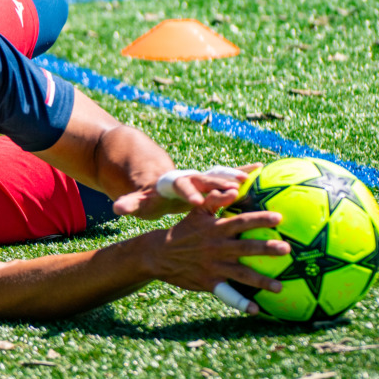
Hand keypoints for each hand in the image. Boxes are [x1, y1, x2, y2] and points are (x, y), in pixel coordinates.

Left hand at [112, 163, 262, 219]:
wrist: (158, 179)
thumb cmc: (150, 195)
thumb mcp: (139, 201)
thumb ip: (130, 204)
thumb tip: (115, 208)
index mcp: (173, 185)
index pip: (181, 188)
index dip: (189, 194)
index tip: (197, 201)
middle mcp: (191, 178)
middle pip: (205, 179)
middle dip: (218, 184)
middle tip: (234, 189)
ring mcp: (203, 177)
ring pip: (220, 175)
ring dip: (235, 176)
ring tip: (253, 179)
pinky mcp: (213, 179)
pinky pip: (230, 174)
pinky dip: (244, 171)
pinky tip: (263, 169)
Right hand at [148, 208, 288, 313]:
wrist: (160, 254)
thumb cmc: (185, 230)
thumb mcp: (196, 212)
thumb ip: (215, 199)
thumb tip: (235, 189)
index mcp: (216, 228)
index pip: (241, 221)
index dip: (259, 219)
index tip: (279, 218)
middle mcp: (217, 248)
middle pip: (246, 248)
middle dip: (266, 248)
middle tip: (286, 249)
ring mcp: (214, 267)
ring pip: (241, 274)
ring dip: (261, 281)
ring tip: (280, 287)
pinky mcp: (209, 282)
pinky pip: (227, 294)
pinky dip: (241, 303)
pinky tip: (256, 310)